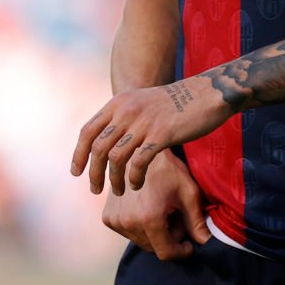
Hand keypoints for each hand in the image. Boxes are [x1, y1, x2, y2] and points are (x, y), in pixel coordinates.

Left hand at [70, 76, 231, 194]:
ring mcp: (143, 122)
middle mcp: (126, 110)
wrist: (207, 93)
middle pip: (98, 148)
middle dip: (93, 173)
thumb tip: (108, 139)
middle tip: (94, 189)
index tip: (76, 172)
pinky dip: (134, 177)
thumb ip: (124, 117)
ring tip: (120, 191)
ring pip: (116, 158)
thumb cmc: (177, 102)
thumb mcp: (143, 102)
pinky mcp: (161, 134)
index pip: (88, 131)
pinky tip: (137, 185)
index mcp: (119, 103)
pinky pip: (139, 162)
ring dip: (114, 179)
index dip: (78, 154)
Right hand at [100, 150, 211, 259]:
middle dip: (168, 239)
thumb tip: (207, 243)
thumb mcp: (188, 193)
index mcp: (149, 218)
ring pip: (141, 241)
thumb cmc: (168, 168)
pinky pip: (128, 232)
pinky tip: (148, 207)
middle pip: (153, 248)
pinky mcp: (107, 217)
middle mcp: (128, 223)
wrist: (139, 149)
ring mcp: (115, 220)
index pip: (165, 253)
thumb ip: (197, 221)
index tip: (189, 243)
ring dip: (154, 233)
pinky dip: (140, 227)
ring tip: (163, 210)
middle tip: (177, 218)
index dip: (180, 251)